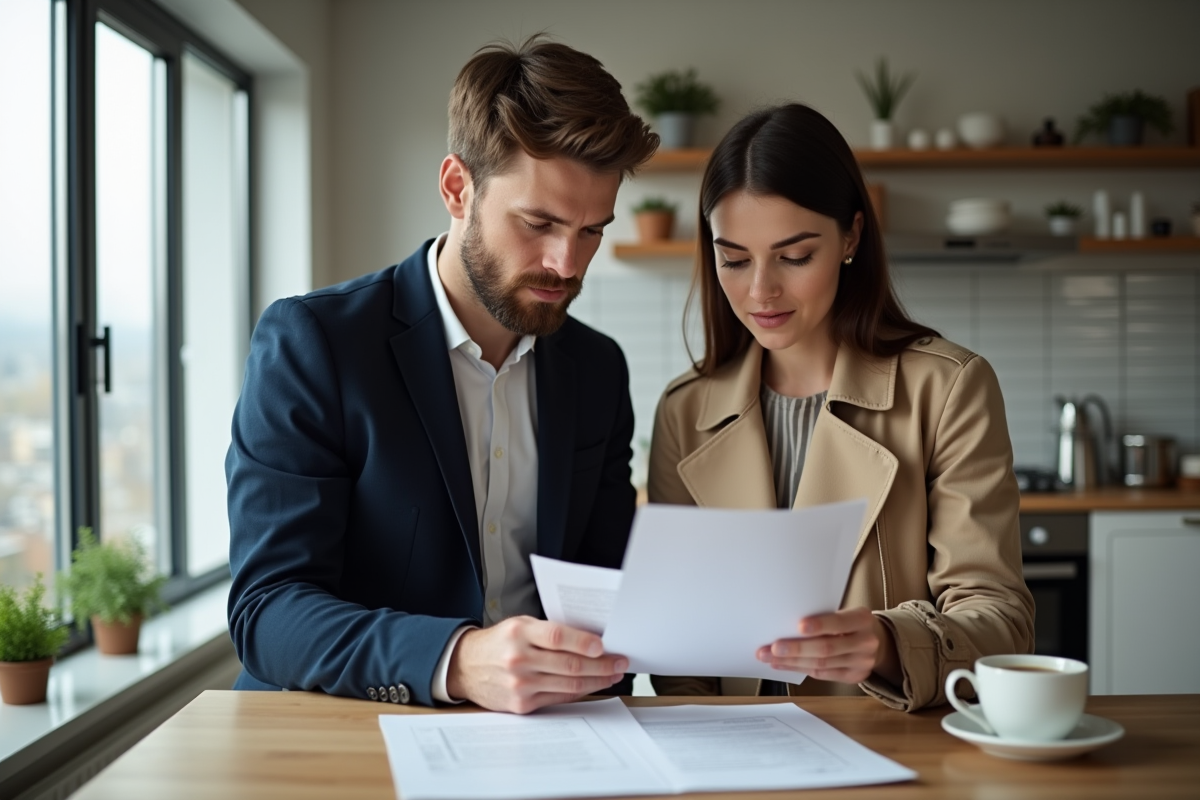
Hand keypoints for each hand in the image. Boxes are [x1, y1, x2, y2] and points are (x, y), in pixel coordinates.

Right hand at [446, 616, 627, 713]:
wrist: (465, 667)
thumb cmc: (499, 642)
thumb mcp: (519, 625)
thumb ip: (549, 631)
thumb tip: (589, 640)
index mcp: (518, 633)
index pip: (556, 637)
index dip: (583, 642)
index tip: (604, 646)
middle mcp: (518, 659)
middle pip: (568, 664)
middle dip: (600, 665)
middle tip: (619, 662)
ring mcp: (520, 684)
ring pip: (568, 684)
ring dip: (596, 680)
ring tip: (612, 674)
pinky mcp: (521, 704)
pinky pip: (558, 698)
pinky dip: (579, 692)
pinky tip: (592, 685)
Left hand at [756, 607, 900, 685]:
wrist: (875, 640)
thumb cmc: (849, 623)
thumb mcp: (844, 613)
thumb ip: (824, 618)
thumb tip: (786, 622)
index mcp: (862, 619)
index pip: (840, 623)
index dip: (820, 625)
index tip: (799, 626)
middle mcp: (866, 642)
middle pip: (827, 648)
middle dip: (797, 648)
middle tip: (774, 647)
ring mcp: (861, 662)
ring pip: (821, 664)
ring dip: (792, 661)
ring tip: (770, 657)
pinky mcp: (854, 676)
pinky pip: (822, 674)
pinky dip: (799, 669)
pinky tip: (783, 664)